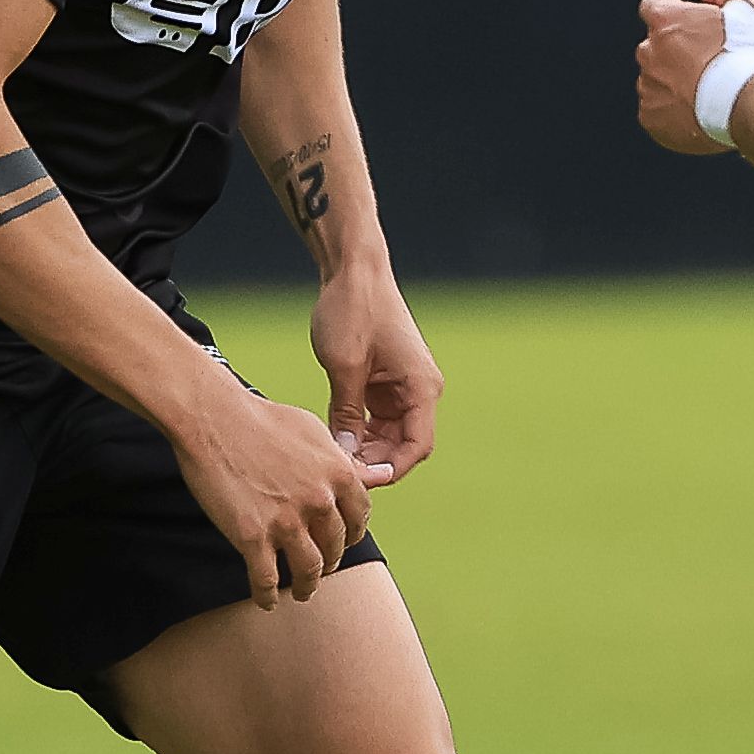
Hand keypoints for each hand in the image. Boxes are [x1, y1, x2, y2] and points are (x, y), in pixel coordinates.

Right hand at [174, 381, 380, 605]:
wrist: (214, 419)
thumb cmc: (261, 419)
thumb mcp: (314, 432)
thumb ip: (344, 461)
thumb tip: (376, 476)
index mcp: (338, 475)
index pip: (359, 518)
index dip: (352, 534)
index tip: (343, 542)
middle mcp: (318, 502)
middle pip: (335, 547)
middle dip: (330, 561)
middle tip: (321, 568)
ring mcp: (286, 521)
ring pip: (308, 570)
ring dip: (308, 586)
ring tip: (303, 591)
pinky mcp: (251, 536)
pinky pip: (266, 579)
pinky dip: (268, 595)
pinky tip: (267, 600)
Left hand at [314, 275, 443, 486]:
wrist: (354, 271)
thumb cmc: (353, 310)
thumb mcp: (344, 367)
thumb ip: (347, 415)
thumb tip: (345, 457)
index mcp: (422, 388)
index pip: (417, 447)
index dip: (390, 470)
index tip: (359, 481)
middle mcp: (419, 391)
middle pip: (403, 446)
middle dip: (373, 463)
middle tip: (337, 472)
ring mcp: (403, 389)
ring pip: (388, 437)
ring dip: (364, 450)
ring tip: (332, 457)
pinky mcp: (386, 384)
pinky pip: (377, 421)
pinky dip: (358, 433)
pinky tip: (333, 438)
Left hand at [635, 0, 753, 153]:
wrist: (748, 106)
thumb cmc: (748, 56)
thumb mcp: (746, 10)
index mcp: (665, 20)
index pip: (654, 5)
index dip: (673, 13)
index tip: (692, 25)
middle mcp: (648, 51)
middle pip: (655, 46)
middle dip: (676, 52)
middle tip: (711, 65)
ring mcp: (647, 86)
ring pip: (656, 80)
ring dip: (675, 83)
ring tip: (709, 94)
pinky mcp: (650, 117)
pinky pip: (657, 111)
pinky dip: (673, 113)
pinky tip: (699, 115)